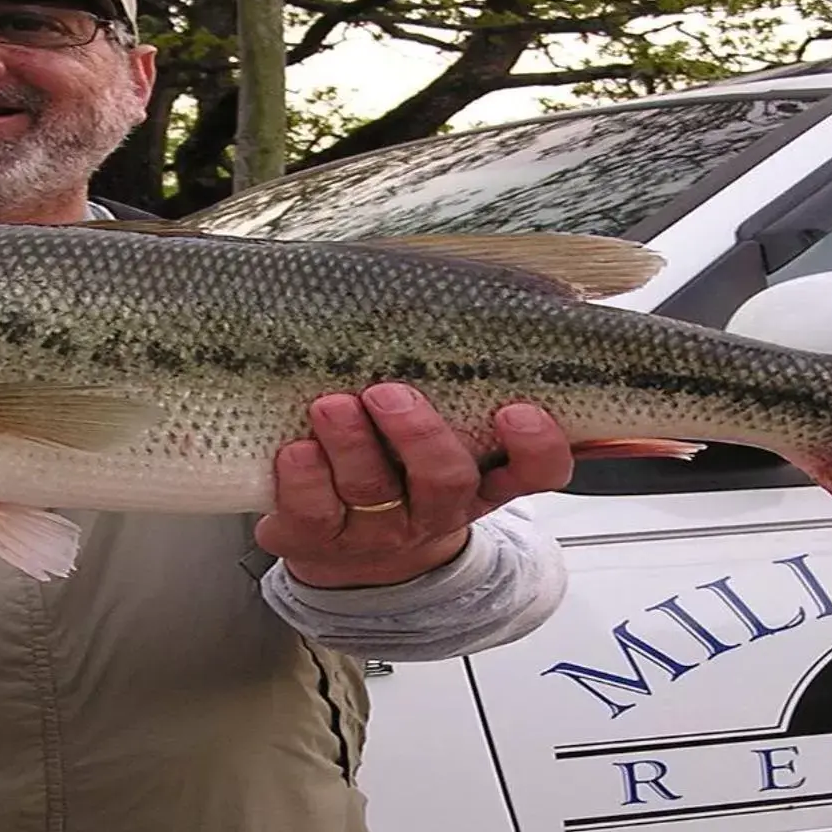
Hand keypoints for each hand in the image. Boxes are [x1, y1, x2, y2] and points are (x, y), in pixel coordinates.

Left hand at [255, 383, 573, 588]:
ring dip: (352, 446)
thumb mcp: (446, 422)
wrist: (347, 542)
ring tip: (330, 405)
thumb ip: (462, 373)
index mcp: (484, 476)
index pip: (535, 471)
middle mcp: (438, 507)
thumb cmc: (400, 460)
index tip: (516, 409)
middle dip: (420, 436)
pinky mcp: (323, 540)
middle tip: (389, 393)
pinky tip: (296, 451)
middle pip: (446, 481)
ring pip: (373, 491)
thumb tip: (496, 288)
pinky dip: (304, 482)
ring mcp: (382, 528)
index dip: (535, 446)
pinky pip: (315, 516)